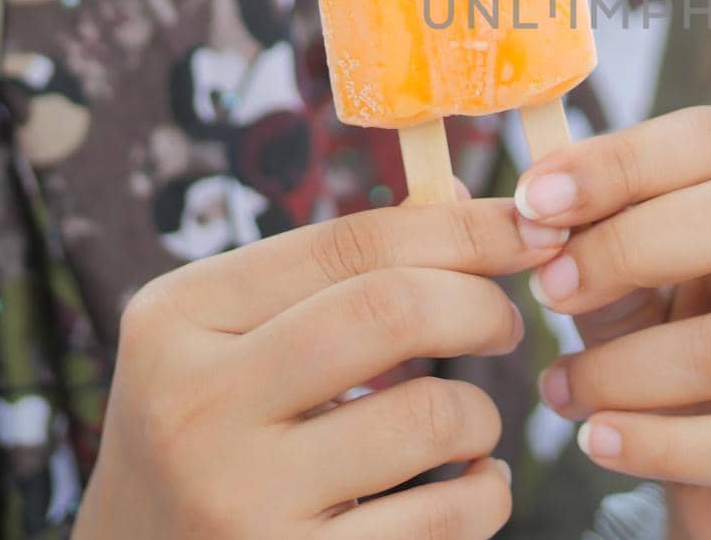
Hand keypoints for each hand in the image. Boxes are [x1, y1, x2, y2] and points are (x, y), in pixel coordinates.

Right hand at [72, 197, 567, 539]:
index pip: (350, 244)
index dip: (462, 229)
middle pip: (392, 310)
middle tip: (506, 324)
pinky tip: (471, 486)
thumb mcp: (231, 338)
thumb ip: (335, 273)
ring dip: (481, 414)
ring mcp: (238, 500)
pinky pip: (442, 519)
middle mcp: (195, 405)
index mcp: (178, 317)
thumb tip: (465, 203)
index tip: (532, 228)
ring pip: (429, 416)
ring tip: (469, 425)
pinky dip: (486, 494)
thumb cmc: (211, 433)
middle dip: (481, 306)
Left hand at [514, 107, 710, 539]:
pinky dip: (658, 446)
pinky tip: (602, 444)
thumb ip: (604, 245)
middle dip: (628, 245)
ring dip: (622, 371)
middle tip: (547, 290)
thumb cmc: (699, 367)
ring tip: (561, 392)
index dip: (621, 160)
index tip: (532, 198)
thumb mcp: (648, 291)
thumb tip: (535, 213)